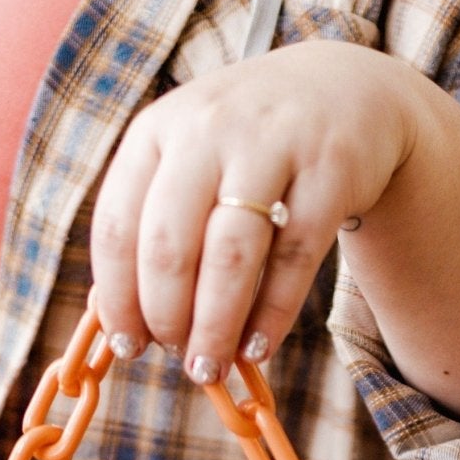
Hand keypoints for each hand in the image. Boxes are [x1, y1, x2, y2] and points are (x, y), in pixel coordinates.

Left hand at [89, 40, 418, 383]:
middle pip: (169, 247)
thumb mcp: (188, 159)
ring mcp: (271, 145)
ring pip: (230, 257)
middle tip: (177, 358)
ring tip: (210, 368)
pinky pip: (294, 259)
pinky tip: (257, 347)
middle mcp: (207, 130)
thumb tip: (128, 327)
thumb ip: (154, 223)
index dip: (119, 299)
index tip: (128, 347)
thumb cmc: (245, 146)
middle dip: (167, 318)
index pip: (117, 227)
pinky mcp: (329, 170)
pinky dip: (272, 314)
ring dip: (215, 327)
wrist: (342, 91)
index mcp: (156, 130)